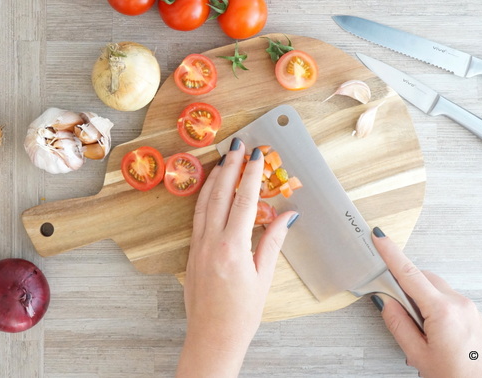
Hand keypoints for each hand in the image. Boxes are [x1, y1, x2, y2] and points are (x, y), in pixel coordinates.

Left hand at [176, 139, 296, 377]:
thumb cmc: (241, 314)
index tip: (257, 155)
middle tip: (238, 145)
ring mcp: (198, 246)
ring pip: (204, 202)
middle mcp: (211, 242)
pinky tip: (209, 189)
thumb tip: (289, 214)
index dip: (251, 175)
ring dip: (214, 178)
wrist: (212, 338)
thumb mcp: (264, 277)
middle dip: (230, 166)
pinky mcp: (191, 252)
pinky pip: (197, 216)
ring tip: (223, 158)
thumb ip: (274, 241)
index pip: (244, 201)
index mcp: (233, 247)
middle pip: (220, 194)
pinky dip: (204, 197)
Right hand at [371, 227, 481, 377]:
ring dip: (420, 297)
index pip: (410, 274)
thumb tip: (386, 303)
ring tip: (417, 327)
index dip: (391, 254)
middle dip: (405, 283)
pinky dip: (433, 304)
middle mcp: (459, 304)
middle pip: (423, 277)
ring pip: (435, 288)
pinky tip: (430, 328)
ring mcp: (469, 308)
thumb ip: (399, 325)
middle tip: (392, 303)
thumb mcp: (419, 355)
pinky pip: (447, 298)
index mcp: (443, 311)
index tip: (379, 238)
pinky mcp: (474, 314)